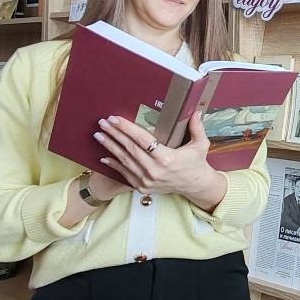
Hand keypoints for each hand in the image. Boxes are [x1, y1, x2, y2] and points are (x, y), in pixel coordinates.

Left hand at [94, 111, 226, 208]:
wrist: (194, 185)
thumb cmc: (196, 162)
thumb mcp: (201, 144)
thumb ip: (197, 127)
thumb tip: (196, 111)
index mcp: (167, 158)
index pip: (142, 140)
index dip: (127, 128)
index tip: (115, 118)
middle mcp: (154, 170)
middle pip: (130, 149)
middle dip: (114, 134)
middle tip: (102, 123)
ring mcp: (147, 180)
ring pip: (124, 161)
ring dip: (110, 147)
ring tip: (99, 135)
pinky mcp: (142, 187)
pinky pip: (125, 174)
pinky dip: (113, 165)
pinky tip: (103, 157)